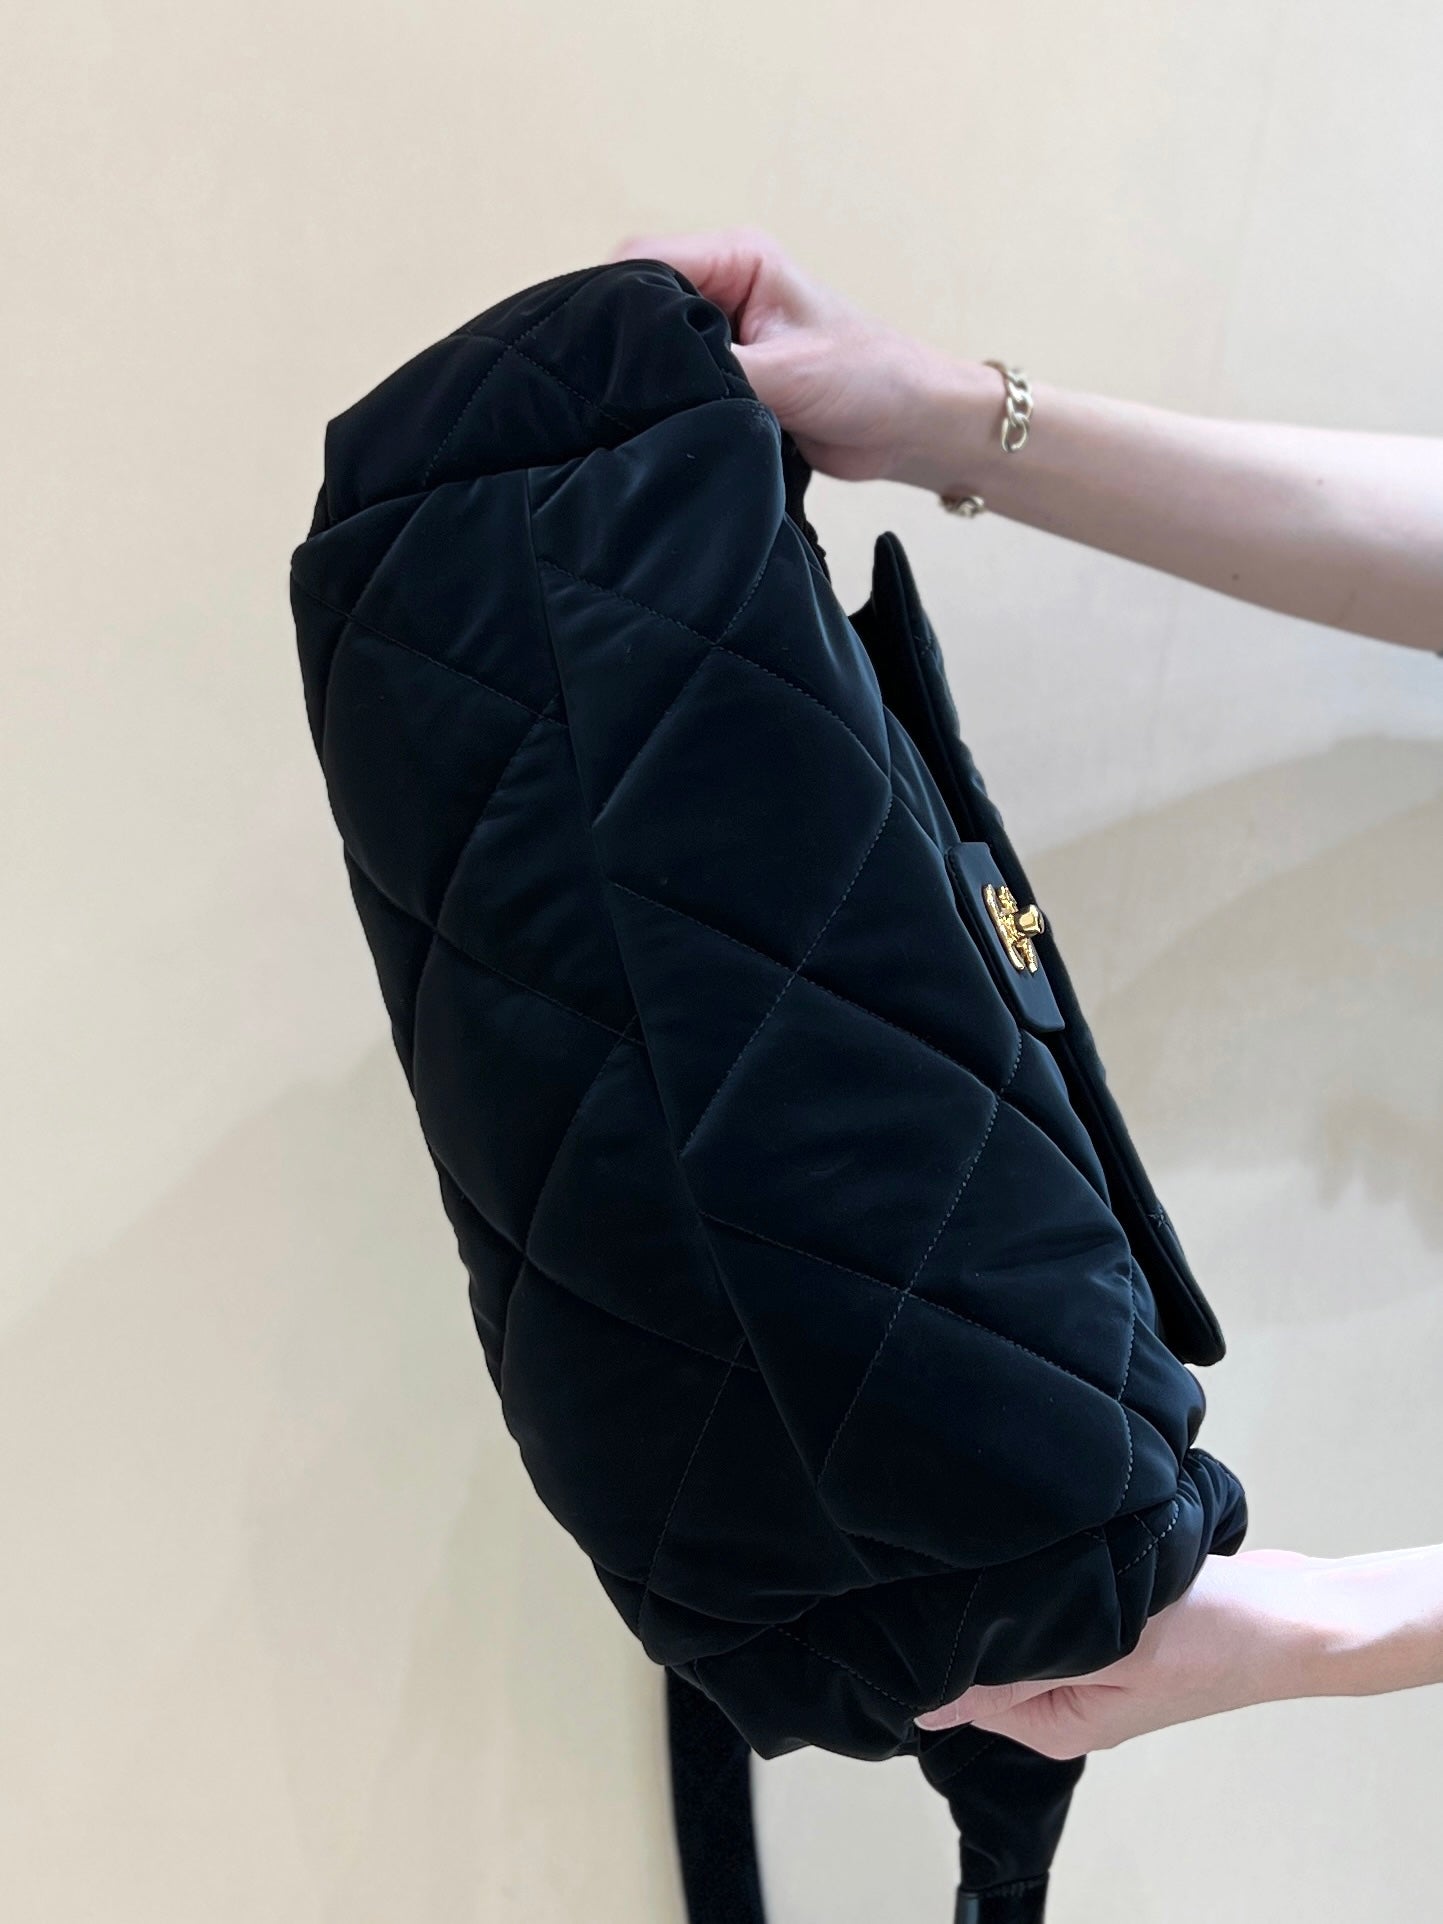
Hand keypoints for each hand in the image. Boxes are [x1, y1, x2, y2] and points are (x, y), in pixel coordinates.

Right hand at [606, 225, 953, 482]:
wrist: (909, 428)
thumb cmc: (871, 380)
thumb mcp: (786, 375)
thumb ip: (713, 370)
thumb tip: (646, 383)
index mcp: (736, 259)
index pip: (640, 260)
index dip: (609, 301)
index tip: (591, 349)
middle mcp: (719, 287)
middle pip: (633, 301)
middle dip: (619, 344)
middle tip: (605, 391)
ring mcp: (718, 332)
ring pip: (648, 347)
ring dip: (641, 379)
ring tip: (626, 412)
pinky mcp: (722, 374)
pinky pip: (669, 381)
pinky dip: (659, 401)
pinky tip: (650, 424)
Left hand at [914, 1549, 1329, 1759]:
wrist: (1291, 1607)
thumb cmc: (1215, 1635)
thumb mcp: (1111, 1651)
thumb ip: (1020, 1673)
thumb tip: (927, 1702)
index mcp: (1055, 1724)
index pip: (959, 1693)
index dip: (938, 1646)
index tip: (927, 1596)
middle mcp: (1065, 1696)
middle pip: (983, 1655)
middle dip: (972, 1612)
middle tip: (968, 1560)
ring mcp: (1087, 1658)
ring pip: (1017, 1622)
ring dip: (1012, 1589)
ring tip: (1016, 1549)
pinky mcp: (1105, 1622)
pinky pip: (1051, 1602)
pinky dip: (1045, 1576)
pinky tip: (1046, 1546)